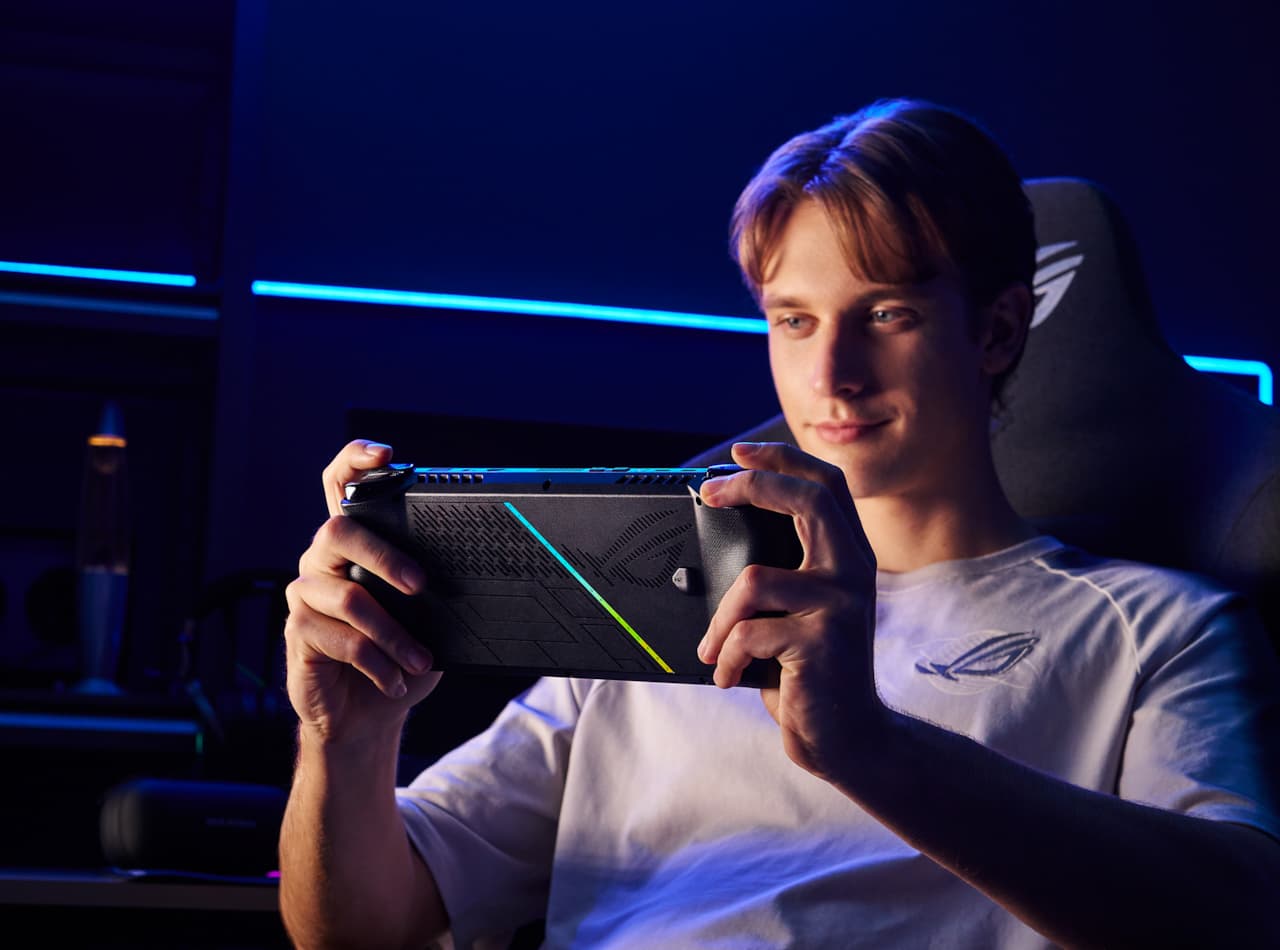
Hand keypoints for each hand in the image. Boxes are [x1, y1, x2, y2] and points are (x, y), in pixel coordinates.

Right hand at [284, 440, 441, 744]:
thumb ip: (434, 587)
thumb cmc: (400, 658)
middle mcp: (321, 563)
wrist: (368, 716)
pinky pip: (342, 640)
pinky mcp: (298, 634)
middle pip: (338, 531)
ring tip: (420, 661)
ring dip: (395, 634)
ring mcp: (305, 596)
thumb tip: (482, 569)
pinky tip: (395, 679)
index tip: (386, 453)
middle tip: (422, 585)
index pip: (340, 485)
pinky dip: (379, 663)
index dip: (356, 461)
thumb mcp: (428, 619)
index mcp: (353, 547)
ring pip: (350, 597)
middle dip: (385, 556)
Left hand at [696, 442, 881, 779]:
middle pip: (807, 500)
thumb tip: (725, 531)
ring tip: (715, 651)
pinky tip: (731, 677)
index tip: (740, 452)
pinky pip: (749, 632)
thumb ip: (785, 573)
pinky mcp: (822, 642)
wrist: (849, 738)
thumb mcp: (804, 612)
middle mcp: (853, 572)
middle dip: (752, 486)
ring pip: (754, 581)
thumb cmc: (813, 673)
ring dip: (721, 622)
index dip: (784, 459)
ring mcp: (841, 605)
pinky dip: (728, 657)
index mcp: (849, 557)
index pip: (826, 485)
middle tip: (711, 493)